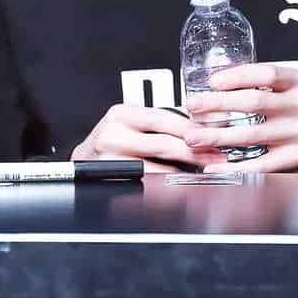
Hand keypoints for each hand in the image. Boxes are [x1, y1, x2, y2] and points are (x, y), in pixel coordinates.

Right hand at [70, 105, 221, 171]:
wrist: (82, 162)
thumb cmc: (111, 140)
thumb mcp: (131, 121)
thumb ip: (160, 121)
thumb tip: (199, 124)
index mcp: (121, 115)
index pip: (163, 118)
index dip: (191, 128)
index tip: (210, 134)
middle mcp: (113, 135)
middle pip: (164, 144)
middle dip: (195, 151)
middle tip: (215, 155)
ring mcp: (112, 160)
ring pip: (158, 167)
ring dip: (185, 170)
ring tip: (203, 169)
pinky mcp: (114, 179)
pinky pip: (148, 182)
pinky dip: (168, 182)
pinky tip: (181, 181)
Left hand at [183, 64, 297, 172]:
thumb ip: (270, 86)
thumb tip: (222, 85)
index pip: (266, 73)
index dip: (236, 76)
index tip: (211, 81)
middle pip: (254, 102)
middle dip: (217, 105)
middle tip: (193, 107)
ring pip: (253, 134)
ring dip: (219, 137)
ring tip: (195, 137)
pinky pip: (263, 164)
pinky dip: (237, 168)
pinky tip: (217, 168)